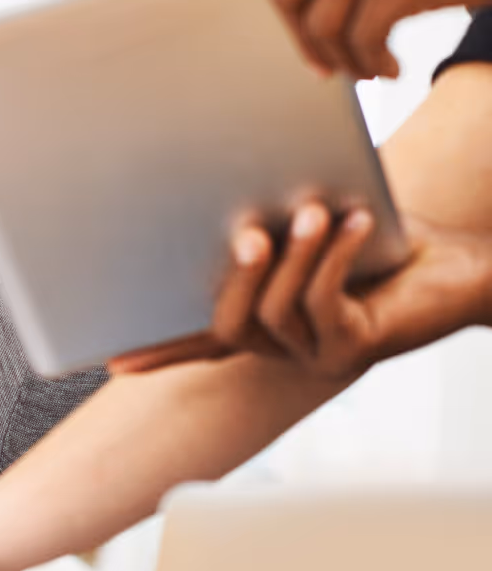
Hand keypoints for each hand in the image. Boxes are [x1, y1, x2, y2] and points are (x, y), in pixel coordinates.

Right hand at [109, 202, 491, 378]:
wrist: (460, 264)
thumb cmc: (384, 242)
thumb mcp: (313, 228)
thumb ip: (273, 231)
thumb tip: (230, 207)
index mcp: (263, 326)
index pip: (198, 341)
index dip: (157, 352)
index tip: (113, 364)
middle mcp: (281, 350)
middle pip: (229, 327)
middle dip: (236, 278)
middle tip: (249, 233)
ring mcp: (314, 355)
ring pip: (276, 313)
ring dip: (295, 257)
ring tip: (314, 211)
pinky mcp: (353, 349)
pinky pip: (323, 304)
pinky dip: (333, 257)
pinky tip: (354, 221)